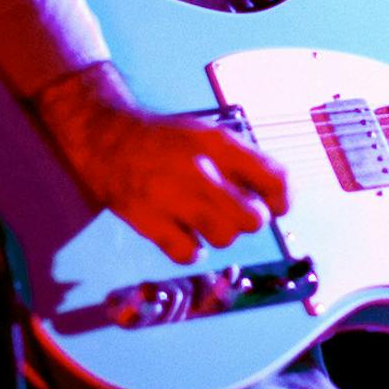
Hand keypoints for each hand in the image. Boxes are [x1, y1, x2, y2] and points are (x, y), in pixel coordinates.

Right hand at [34, 62, 289, 264]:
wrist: (105, 137)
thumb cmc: (164, 140)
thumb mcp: (209, 135)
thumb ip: (245, 163)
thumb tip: (279, 200)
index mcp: (219, 144)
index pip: (276, 178)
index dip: (283, 199)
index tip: (275, 205)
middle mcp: (199, 169)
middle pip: (254, 219)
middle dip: (250, 220)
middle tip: (235, 211)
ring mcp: (173, 197)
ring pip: (224, 238)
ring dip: (220, 233)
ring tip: (203, 218)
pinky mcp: (149, 221)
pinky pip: (190, 253)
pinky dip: (192, 249)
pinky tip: (184, 232)